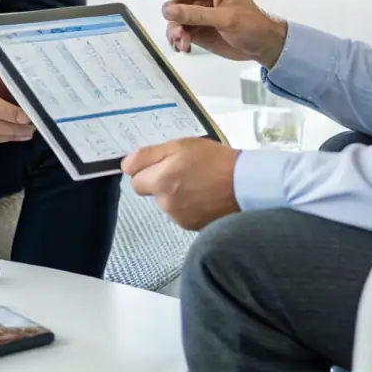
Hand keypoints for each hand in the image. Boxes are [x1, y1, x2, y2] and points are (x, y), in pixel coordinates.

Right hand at [120, 0, 287, 66]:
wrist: (265, 46)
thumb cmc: (253, 26)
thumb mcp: (226, 20)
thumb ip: (196, 14)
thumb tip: (168, 8)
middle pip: (171, 3)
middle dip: (171, 20)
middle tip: (181, 36)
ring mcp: (199, 13)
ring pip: (174, 20)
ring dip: (175, 33)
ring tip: (185, 44)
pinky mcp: (199, 29)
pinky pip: (180, 32)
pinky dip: (178, 40)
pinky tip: (185, 47)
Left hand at [122, 139, 240, 230]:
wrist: (245, 184)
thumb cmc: (214, 160)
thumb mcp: (181, 145)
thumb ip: (149, 155)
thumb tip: (126, 166)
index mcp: (160, 181)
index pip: (135, 180)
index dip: (147, 169)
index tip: (164, 164)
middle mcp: (166, 203)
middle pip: (151, 192)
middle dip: (162, 181)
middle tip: (185, 170)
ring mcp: (179, 217)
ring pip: (167, 203)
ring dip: (176, 194)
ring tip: (199, 183)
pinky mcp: (192, 226)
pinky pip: (181, 213)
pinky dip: (188, 206)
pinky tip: (204, 196)